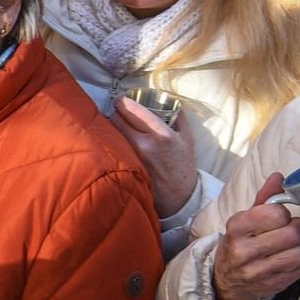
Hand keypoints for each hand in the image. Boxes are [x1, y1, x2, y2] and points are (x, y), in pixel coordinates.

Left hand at [112, 93, 197, 219]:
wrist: (179, 198)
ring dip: (111, 128)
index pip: (132, 110)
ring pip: (111, 134)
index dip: (122, 102)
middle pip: (116, 120)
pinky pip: (112, 150)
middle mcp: (144, 145)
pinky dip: (112, 143)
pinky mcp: (125, 169)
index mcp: (161, 134)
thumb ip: (180, 119)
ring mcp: (132, 158)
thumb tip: (172, 103)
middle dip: (115, 114)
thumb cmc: (183, 168)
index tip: (120, 100)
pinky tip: (114, 142)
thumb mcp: (188, 140)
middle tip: (116, 112)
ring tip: (115, 127)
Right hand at [211, 195, 299, 299]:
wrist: (227, 280)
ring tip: (293, 245)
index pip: (276, 213)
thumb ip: (265, 197)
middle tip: (294, 229)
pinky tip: (293, 258)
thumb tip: (279, 177)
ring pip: (299, 253)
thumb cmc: (240, 243)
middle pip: (291, 234)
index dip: (283, 213)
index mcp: (237, 227)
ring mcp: (258, 272)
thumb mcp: (246, 218)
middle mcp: (244, 251)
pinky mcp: (273, 286)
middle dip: (298, 228)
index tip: (280, 217)